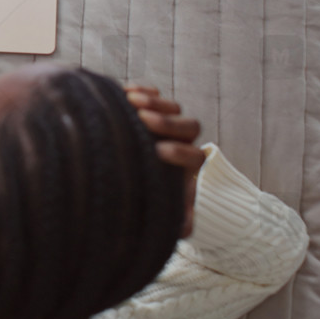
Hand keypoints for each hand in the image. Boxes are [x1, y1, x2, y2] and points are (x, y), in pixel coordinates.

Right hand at [124, 84, 203, 237]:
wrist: (124, 188)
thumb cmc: (144, 203)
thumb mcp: (159, 214)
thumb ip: (175, 222)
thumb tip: (186, 228)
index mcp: (186, 169)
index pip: (194, 156)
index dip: (179, 151)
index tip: (159, 151)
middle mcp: (180, 144)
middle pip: (189, 126)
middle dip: (167, 122)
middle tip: (144, 119)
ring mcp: (165, 124)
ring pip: (172, 107)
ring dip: (154, 101)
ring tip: (131, 100)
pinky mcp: (147, 110)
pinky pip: (154, 93)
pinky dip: (143, 90)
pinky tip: (126, 92)